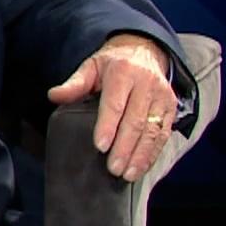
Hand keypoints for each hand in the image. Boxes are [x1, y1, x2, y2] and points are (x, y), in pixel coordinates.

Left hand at [46, 33, 176, 182]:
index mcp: (123, 73)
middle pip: (136, 121)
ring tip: (128, 174)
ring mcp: (162, 97)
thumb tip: (54, 96)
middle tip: (113, 168)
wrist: (143, 52)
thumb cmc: (112, 64)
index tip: (100, 147)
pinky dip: (153, 153)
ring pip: (153, 131)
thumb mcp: (90, 67)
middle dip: (124, 148)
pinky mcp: (171, 107)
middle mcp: (146, 84)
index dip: (108, 126)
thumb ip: (74, 84)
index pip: (115, 103)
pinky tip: (142, 166)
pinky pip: (163, 133)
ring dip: (141, 155)